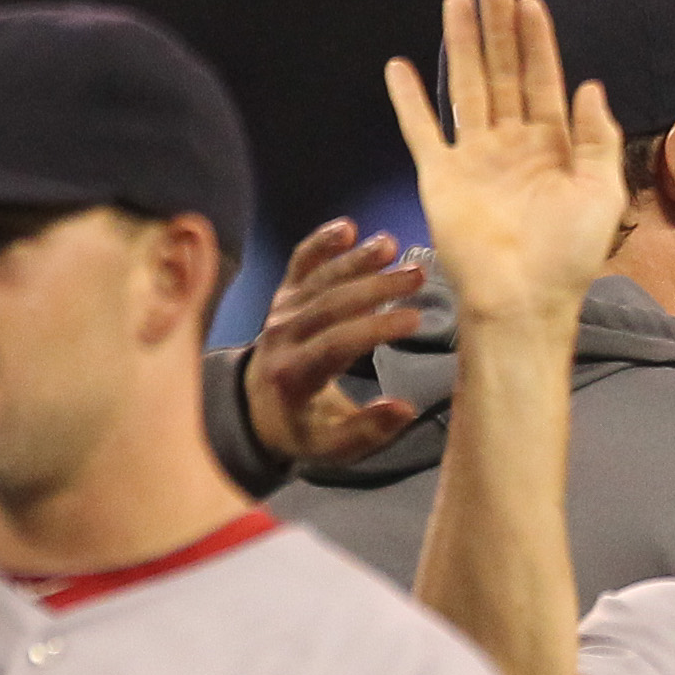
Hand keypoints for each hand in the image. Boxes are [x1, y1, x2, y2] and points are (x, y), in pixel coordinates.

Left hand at [242, 218, 429, 466]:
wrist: (255, 408)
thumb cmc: (304, 429)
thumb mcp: (333, 448)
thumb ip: (367, 431)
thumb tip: (404, 407)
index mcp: (295, 374)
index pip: (337, 343)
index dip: (376, 328)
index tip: (416, 319)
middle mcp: (282, 336)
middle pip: (330, 303)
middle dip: (375, 286)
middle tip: (418, 275)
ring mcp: (280, 311)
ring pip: (319, 279)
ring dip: (357, 260)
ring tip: (393, 245)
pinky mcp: (283, 296)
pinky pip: (299, 264)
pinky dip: (320, 243)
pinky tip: (348, 227)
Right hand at [386, 0, 625, 325]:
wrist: (523, 299)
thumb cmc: (569, 256)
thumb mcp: (602, 194)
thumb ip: (597, 140)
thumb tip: (590, 87)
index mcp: (554, 150)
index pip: (545, 83)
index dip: (539, 43)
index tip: (533, 4)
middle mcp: (513, 148)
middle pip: (504, 74)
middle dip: (499, 31)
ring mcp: (475, 159)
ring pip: (467, 88)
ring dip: (461, 46)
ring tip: (457, 1)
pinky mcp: (441, 177)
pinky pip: (421, 129)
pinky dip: (408, 99)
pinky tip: (399, 66)